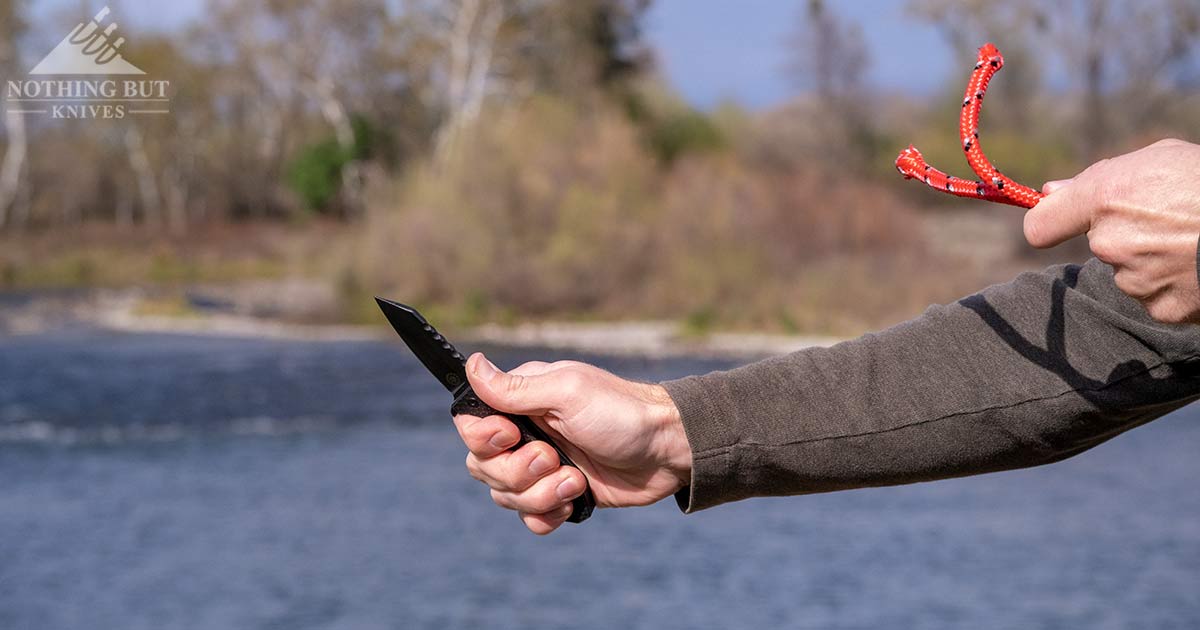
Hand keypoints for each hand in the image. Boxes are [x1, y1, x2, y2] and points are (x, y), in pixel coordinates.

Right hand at [451, 353, 691, 534]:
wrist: (667, 451)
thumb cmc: (621, 412)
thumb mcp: (568, 392)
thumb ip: (515, 388)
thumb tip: (472, 364)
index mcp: (522, 402)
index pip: (471, 424)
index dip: (484, 437)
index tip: (513, 434)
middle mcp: (527, 433)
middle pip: (482, 466)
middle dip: (517, 471)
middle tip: (554, 457)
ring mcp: (542, 467)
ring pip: (505, 496)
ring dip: (540, 494)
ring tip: (575, 480)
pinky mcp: (560, 494)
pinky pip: (530, 518)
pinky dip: (549, 514)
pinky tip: (575, 499)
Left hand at [1023, 138, 1199, 322]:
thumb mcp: (1159, 159)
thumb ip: (1099, 178)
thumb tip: (1050, 192)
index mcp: (1107, 197)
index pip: (1039, 226)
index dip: (1050, 222)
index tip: (1057, 220)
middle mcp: (1112, 242)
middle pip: (1099, 245)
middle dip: (1125, 234)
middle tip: (1169, 219)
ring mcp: (1137, 280)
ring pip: (1129, 271)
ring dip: (1152, 259)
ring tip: (1192, 239)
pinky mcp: (1164, 308)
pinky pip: (1156, 296)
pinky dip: (1175, 284)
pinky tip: (1198, 263)